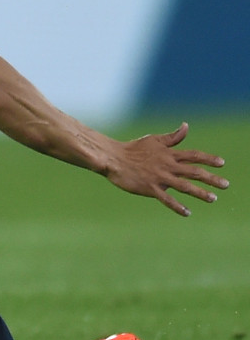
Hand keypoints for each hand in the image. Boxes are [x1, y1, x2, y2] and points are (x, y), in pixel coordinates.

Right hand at [99, 122, 227, 215]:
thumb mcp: (154, 140)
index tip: (222, 164)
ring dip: (200, 192)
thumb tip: (186, 126)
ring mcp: (159, 177)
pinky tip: (187, 212)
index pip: (193, 155)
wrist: (114, 159)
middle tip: (226, 185)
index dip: (209, 159)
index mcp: (169, 154)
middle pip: (194, 172)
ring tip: (213, 198)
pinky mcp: (150, 188)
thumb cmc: (133, 148)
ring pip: (184, 186)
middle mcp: (167, 165)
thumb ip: (172, 137)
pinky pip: (166, 199)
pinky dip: (177, 206)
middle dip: (211, 179)